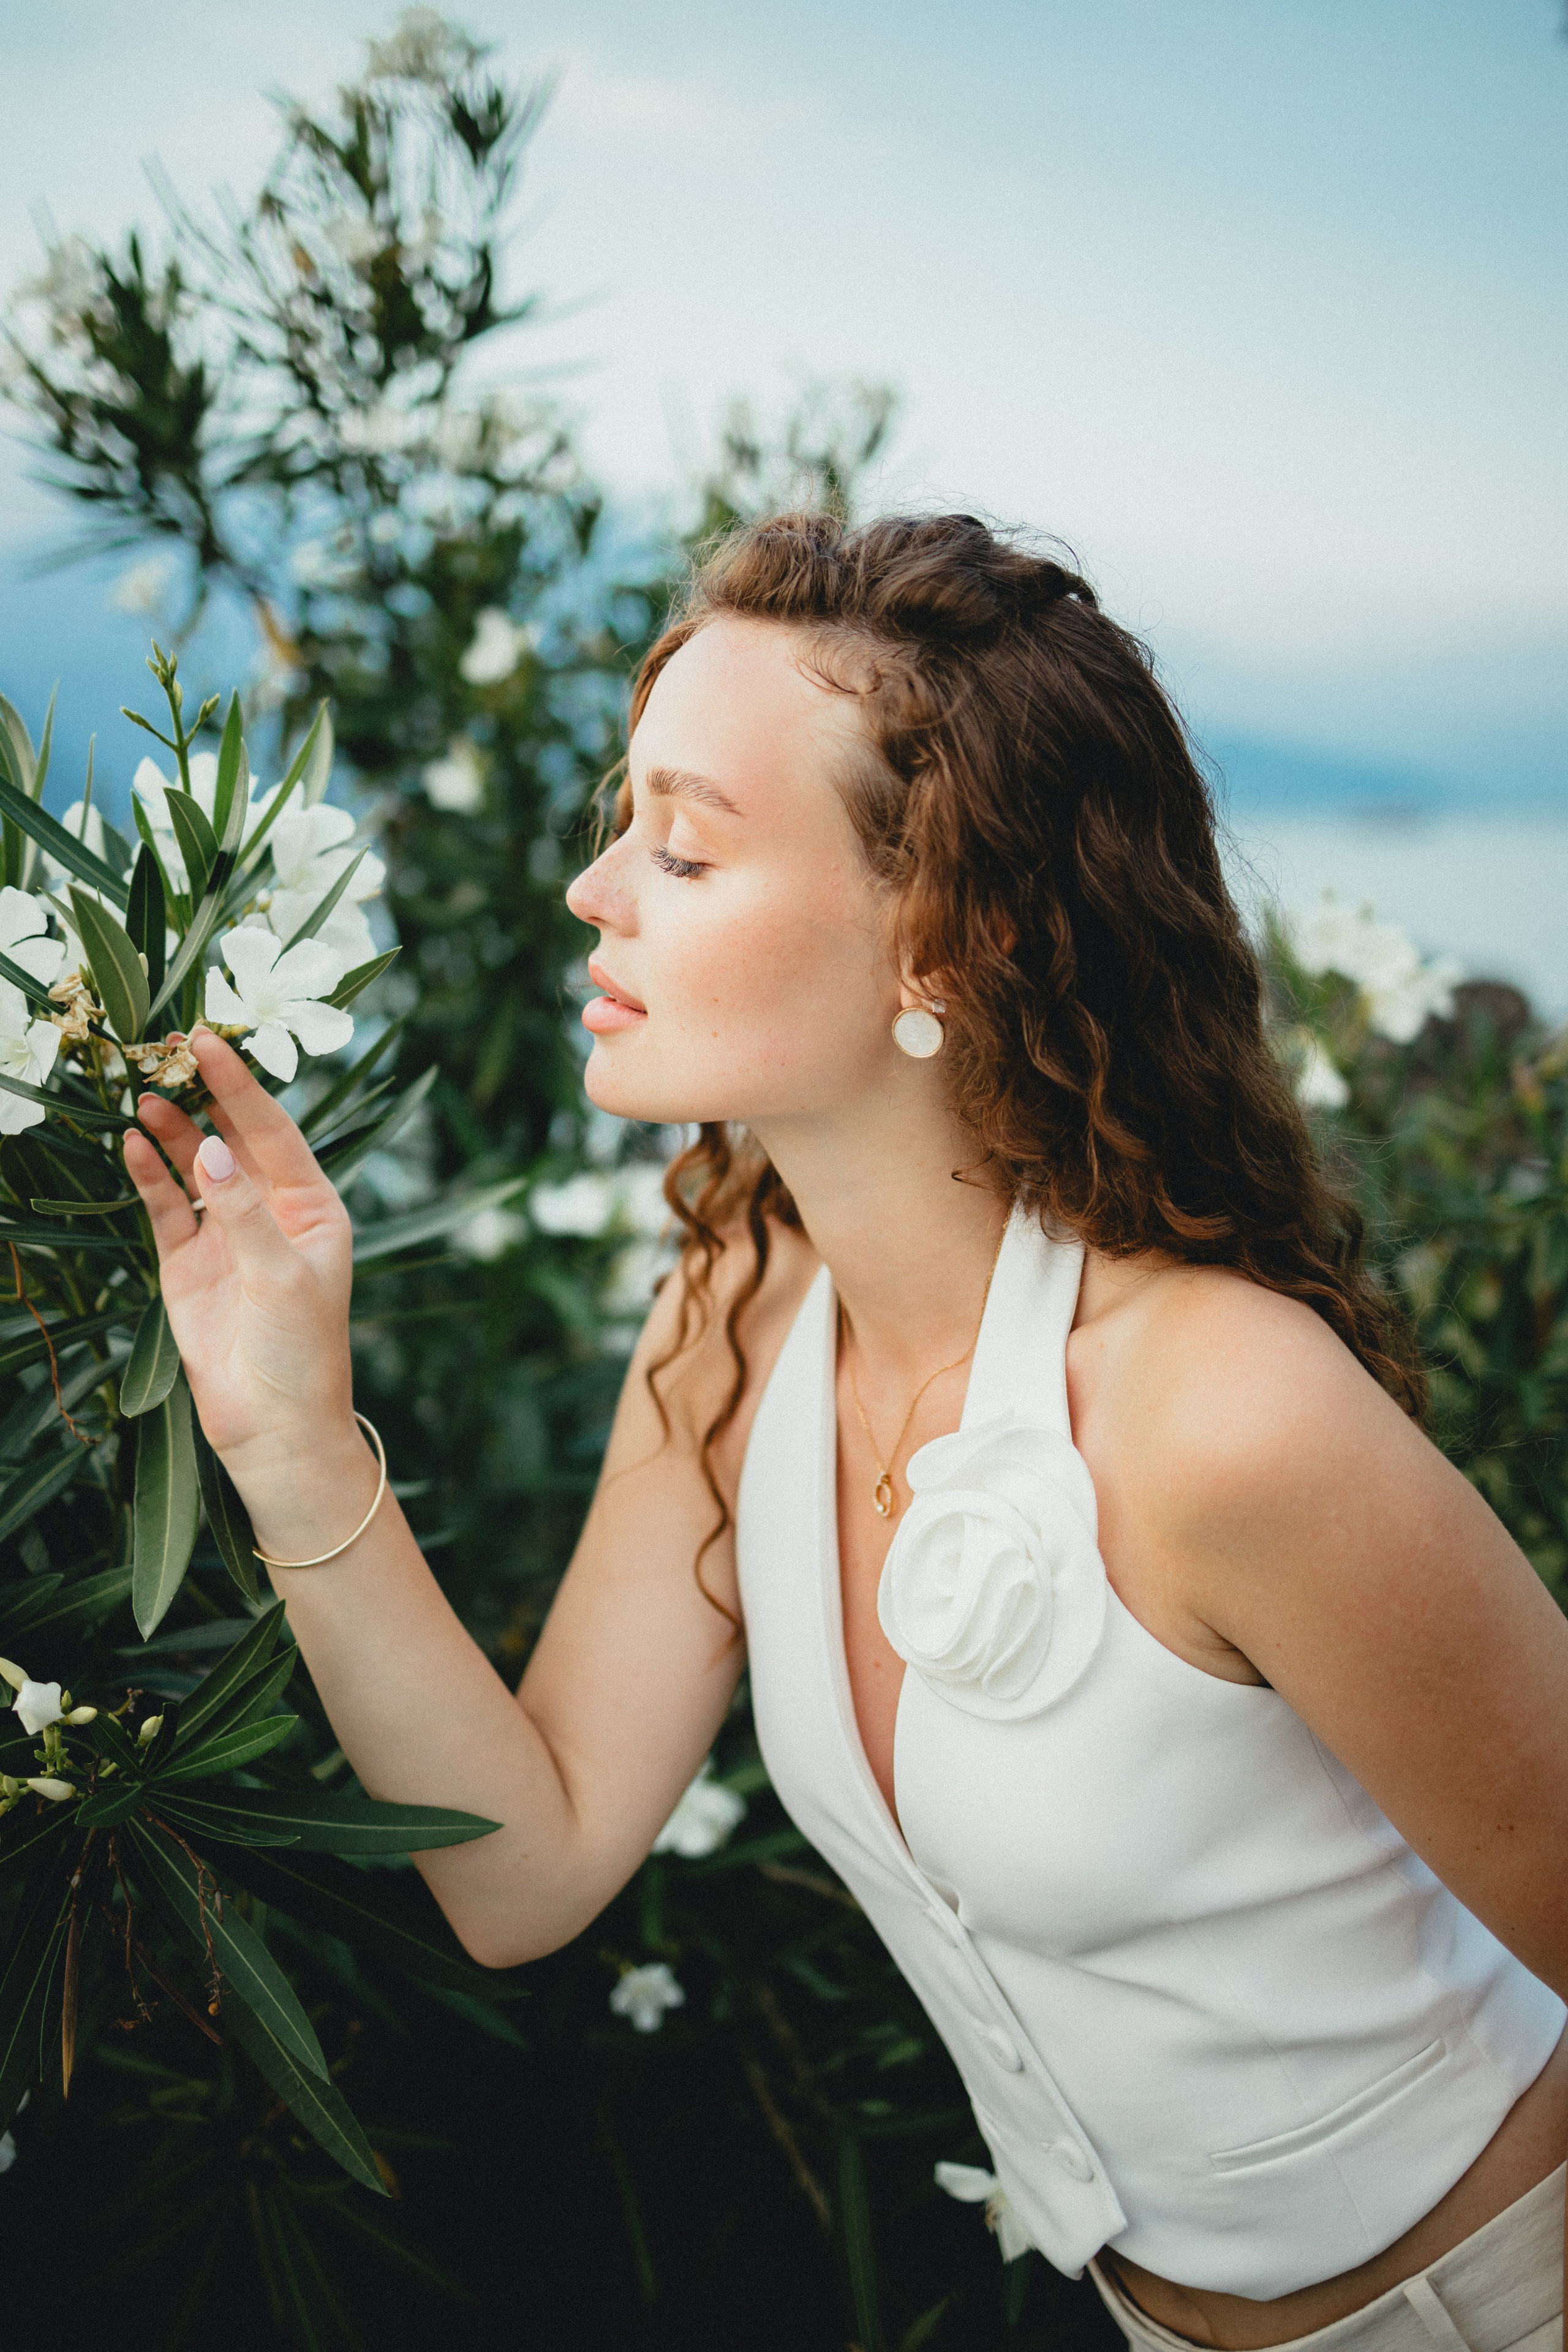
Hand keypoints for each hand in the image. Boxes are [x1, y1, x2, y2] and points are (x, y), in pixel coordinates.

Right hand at [124, 1029, 355, 1480]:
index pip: (275, 1132)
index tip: (210, 1042)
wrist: (273, 1428)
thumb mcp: (281, 1276)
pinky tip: (132, 1142)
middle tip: (169, 1047)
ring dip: (172, 1130)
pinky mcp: (189, 1263)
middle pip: (232, 1138)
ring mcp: (227, 1234)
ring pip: (194, 1165)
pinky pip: (166, 1206)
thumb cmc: (302, 1352)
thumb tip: (206, 1147)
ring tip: (145, 1090)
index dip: (241, 1087)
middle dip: (204, 1095)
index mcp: (314, 1207)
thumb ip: (242, 1211)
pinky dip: (149, 1175)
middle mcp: (271, 1211)